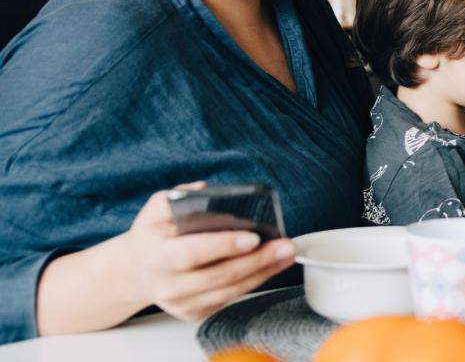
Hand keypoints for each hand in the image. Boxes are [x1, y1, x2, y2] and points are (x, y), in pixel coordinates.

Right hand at [121, 182, 294, 320]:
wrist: (138, 270)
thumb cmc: (154, 235)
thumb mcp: (157, 209)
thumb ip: (179, 196)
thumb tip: (206, 191)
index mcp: (155, 255)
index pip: (191, 253)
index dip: (223, 246)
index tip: (252, 237)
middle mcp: (167, 284)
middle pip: (218, 276)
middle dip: (257, 260)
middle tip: (285, 245)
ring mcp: (180, 303)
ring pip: (229, 291)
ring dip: (263, 272)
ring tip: (286, 254)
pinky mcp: (193, 313)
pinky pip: (229, 298)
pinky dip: (254, 282)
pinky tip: (271, 266)